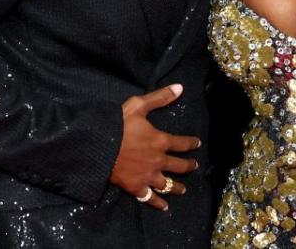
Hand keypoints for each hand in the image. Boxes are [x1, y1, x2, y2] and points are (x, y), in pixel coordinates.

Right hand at [110, 84, 200, 210]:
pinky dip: (158, 203)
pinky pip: (150, 198)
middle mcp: (158, 160)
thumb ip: (160, 98)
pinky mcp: (136, 187)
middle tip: (194, 166)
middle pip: (179, 166)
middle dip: (188, 166)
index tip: (197, 144)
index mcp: (160, 141)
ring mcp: (148, 176)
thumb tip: (180, 88)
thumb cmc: (117, 124)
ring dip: (177, 187)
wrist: (98, 146)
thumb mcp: (138, 106)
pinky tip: (164, 206)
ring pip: (168, 184)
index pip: (182, 143)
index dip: (191, 143)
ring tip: (183, 189)